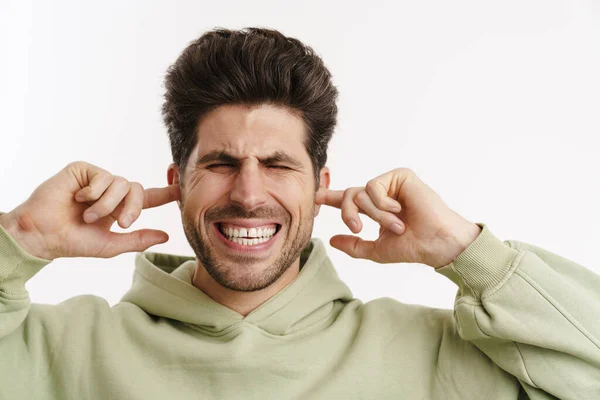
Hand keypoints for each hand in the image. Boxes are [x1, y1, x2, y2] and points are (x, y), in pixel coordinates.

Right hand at [0, 161, 179, 259]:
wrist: (44, 234)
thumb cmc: (74, 242)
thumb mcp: (112, 244)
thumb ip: (139, 239)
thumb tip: (167, 235)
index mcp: (120, 208)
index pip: (148, 198)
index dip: (166, 192)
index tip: (184, 187)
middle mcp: (111, 192)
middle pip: (137, 190)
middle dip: (132, 208)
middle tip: (121, 223)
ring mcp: (97, 180)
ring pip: (121, 183)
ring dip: (107, 204)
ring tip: (89, 215)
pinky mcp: (84, 170)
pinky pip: (103, 176)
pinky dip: (94, 192)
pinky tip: (78, 198)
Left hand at [316, 168, 480, 268]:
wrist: (435, 243)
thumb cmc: (412, 246)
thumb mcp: (376, 250)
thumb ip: (354, 245)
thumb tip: (331, 240)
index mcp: (375, 209)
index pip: (349, 201)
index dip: (330, 198)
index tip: (314, 196)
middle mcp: (381, 195)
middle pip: (349, 195)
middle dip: (349, 213)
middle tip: (358, 228)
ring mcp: (391, 184)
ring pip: (361, 193)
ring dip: (375, 214)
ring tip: (396, 225)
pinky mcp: (400, 175)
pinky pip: (374, 186)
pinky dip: (382, 203)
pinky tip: (400, 210)